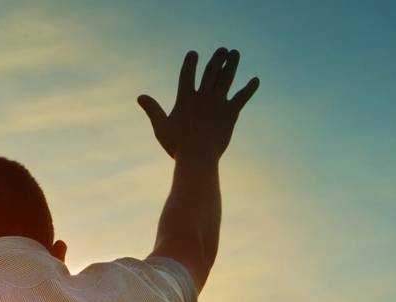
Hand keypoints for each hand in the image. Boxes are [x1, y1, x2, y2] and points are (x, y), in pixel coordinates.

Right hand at [138, 48, 258, 160]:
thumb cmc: (177, 146)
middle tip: (223, 49)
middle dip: (217, 58)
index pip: (187, 73)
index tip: (194, 53)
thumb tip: (140, 96)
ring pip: (226, 78)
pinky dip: (249, 88)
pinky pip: (242, 97)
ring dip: (231, 64)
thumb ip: (152, 110)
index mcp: (185, 98)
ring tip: (235, 53)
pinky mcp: (230, 113)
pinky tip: (256, 80)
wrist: (198, 157)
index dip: (190, 62)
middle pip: (211, 71)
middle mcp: (202, 96)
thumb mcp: (161, 127)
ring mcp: (217, 103)